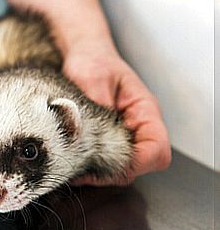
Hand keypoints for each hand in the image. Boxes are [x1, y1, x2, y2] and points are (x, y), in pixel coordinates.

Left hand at [62, 42, 170, 184]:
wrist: (85, 56)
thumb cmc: (93, 63)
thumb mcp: (93, 79)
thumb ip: (97, 106)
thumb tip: (92, 132)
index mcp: (144, 112)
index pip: (157, 151)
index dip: (137, 163)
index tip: (107, 162)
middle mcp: (138, 128)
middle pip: (138, 168)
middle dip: (110, 172)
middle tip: (80, 166)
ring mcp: (124, 137)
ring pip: (122, 171)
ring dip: (98, 173)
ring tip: (74, 163)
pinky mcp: (109, 142)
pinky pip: (107, 164)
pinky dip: (90, 168)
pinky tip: (72, 160)